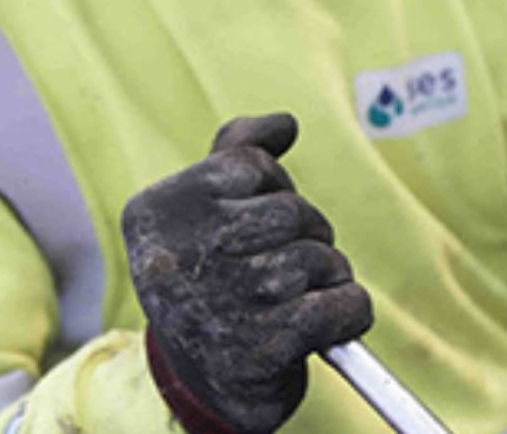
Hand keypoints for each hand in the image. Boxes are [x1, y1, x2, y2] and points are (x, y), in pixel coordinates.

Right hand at [123, 113, 372, 433]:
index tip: (252, 223)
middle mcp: (184, 256)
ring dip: (327, 274)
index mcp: (157, 211)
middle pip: (292, 211)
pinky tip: (328, 322)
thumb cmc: (206, 279)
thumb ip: (236, 153)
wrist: (198, 382)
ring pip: (320, 256)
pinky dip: (350, 311)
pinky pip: (345, 302)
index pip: (253, 167)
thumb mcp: (199, 211)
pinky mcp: (268, 345)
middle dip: (306, 233)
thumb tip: (285, 124)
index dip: (271, 191)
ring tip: (297, 294)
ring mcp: (226, 301)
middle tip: (284, 262)